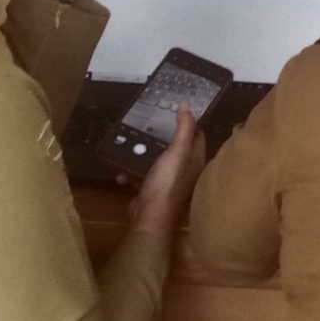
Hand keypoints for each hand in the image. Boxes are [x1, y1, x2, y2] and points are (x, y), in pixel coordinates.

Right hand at [126, 105, 208, 235]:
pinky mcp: (151, 189)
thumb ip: (184, 128)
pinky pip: (141, 175)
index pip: (197, 134)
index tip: (176, 107)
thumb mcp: (177, 151)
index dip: (190, 120)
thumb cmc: (167, 182)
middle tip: (150, 120)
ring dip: (144, 152)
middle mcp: (185, 170)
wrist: (149, 216)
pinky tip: (122, 168)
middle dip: (164, 134)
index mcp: (196, 160)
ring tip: (132, 139)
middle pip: (176, 147)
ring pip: (157, 160)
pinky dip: (132, 171)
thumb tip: (188, 104)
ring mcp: (168, 181)